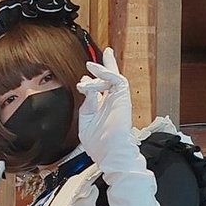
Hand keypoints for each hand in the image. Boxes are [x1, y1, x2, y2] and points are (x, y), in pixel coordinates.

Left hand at [76, 48, 138, 175]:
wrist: (111, 153)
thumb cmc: (99, 144)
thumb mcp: (86, 123)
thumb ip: (86, 105)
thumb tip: (88, 90)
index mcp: (102, 109)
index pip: (98, 90)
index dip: (90, 83)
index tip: (82, 82)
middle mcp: (111, 102)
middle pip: (110, 79)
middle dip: (106, 66)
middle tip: (105, 52)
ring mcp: (117, 99)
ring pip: (113, 77)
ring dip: (102, 69)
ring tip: (91, 66)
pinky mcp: (123, 97)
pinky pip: (117, 80)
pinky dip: (107, 74)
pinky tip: (97, 71)